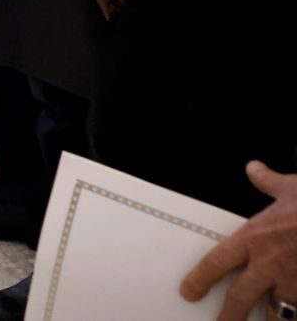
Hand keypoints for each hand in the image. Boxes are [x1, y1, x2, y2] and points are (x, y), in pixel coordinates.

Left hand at [181, 161, 296, 319]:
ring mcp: (295, 281)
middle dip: (229, 315)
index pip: (217, 261)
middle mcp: (270, 264)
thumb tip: (254, 169)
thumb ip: (268, 182)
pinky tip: (293, 317)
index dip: (200, 278)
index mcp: (255, 238)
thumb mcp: (290, 187)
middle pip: (241, 297)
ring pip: (277, 312)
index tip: (189, 292)